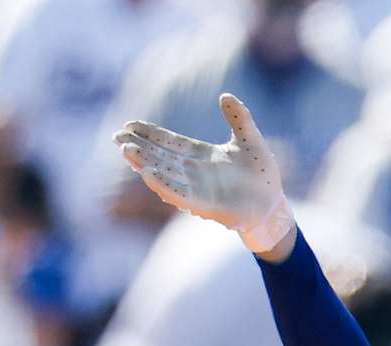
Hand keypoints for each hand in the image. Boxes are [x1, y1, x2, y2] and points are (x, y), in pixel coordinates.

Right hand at [112, 93, 293, 255]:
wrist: (273, 204)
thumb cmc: (261, 174)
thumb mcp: (250, 139)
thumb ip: (238, 118)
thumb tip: (225, 95)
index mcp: (201, 155)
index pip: (169, 142)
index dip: (149, 133)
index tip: (129, 124)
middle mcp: (194, 172)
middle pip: (160, 156)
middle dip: (139, 147)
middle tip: (116, 136)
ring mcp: (198, 188)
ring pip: (165, 174)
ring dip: (145, 163)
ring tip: (125, 151)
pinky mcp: (206, 205)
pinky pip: (180, 194)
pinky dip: (164, 184)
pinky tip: (148, 174)